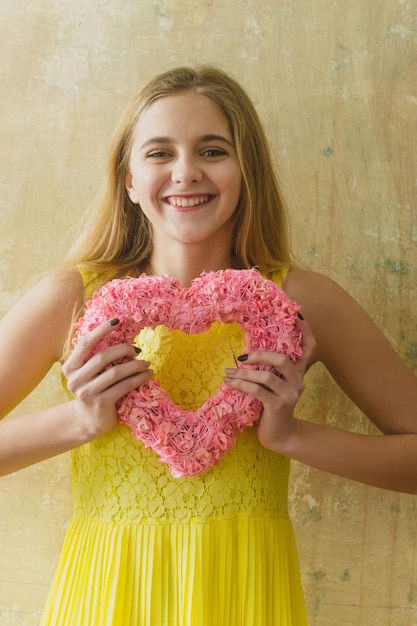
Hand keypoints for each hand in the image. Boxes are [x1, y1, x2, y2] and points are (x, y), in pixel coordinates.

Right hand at [62, 319, 152, 438]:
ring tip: (146, 363)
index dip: (102, 330)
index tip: (118, 321)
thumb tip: (119, 334)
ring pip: (115, 372)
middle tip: (137, 349)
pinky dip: (138, 379)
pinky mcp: (101, 403)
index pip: (86, 342)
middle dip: (123, 349)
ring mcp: (87, 393)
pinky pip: (123, 386)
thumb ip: (95, 356)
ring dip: (134, 365)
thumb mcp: (88, 372)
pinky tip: (147, 375)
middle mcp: (75, 379)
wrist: (89, 420)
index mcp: (70, 366)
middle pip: (102, 357)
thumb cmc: (93, 389)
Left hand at [224, 317, 315, 452]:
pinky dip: (241, 385)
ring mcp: (290, 394)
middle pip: (283, 359)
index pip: (309, 348)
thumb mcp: (273, 386)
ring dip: (244, 373)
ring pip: (267, 376)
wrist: (280, 436)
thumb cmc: (272, 407)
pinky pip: (257, 390)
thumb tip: (247, 353)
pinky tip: (229, 383)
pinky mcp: (278, 406)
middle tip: (241, 357)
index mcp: (298, 373)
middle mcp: (298, 381)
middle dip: (260, 355)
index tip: (297, 315)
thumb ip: (270, 370)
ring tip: (228, 372)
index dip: (305, 331)